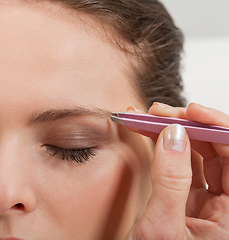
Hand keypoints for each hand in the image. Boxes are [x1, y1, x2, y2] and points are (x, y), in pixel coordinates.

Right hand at [127, 103, 228, 238]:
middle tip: (161, 112)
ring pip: (201, 158)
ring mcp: (210, 206)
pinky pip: (184, 169)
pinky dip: (167, 150)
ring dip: (175, 134)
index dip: (218, 128)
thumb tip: (173, 135)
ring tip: (150, 119)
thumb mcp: (161, 228)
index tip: (190, 112)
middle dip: (190, 127)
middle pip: (220, 153)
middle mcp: (228, 210)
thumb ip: (170, 180)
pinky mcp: (190, 204)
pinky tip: (153, 136)